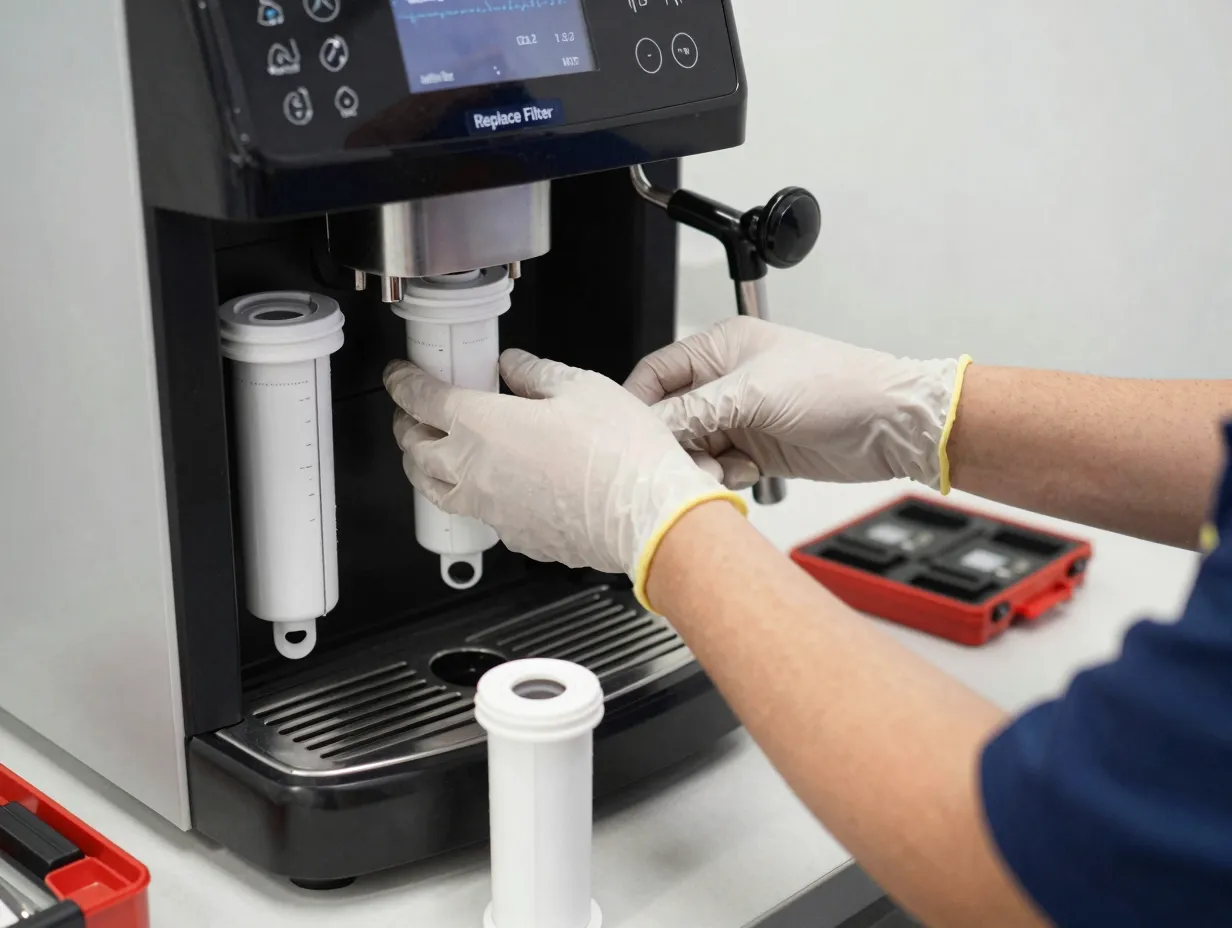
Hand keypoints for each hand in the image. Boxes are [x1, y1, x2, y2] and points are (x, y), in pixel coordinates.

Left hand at [384, 349, 744, 606]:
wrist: (647, 515)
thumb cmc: (620, 454)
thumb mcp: (580, 387)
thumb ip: (535, 373)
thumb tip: (514, 366)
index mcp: (481, 425)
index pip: (420, 399)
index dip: (403, 383)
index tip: (399, 376)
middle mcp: (474, 472)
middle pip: (413, 450)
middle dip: (405, 426)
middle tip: (412, 413)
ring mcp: (491, 510)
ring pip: (434, 490)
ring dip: (425, 467)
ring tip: (434, 453)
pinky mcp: (514, 536)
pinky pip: (475, 513)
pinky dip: (468, 495)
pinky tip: (488, 484)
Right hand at [624, 317, 968, 490]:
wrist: (891, 425)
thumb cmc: (837, 386)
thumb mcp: (755, 393)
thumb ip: (696, 410)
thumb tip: (651, 427)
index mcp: (721, 348)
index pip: (657, 374)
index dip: (640, 404)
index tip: (631, 436)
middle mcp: (727, 381)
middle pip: (672, 415)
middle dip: (673, 442)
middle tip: (681, 461)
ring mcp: (743, 416)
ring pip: (694, 446)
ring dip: (699, 463)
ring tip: (719, 469)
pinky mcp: (758, 449)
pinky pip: (719, 466)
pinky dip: (723, 476)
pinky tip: (745, 473)